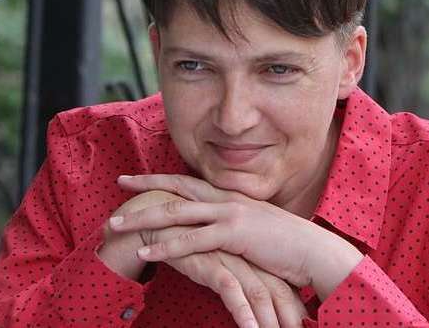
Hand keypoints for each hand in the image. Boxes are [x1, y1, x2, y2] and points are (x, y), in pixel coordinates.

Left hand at [103, 190, 308, 326]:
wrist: (312, 250)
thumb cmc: (286, 244)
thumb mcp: (256, 227)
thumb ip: (234, 224)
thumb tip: (218, 230)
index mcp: (231, 195)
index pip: (189, 181)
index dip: (161, 178)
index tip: (138, 177)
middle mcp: (227, 199)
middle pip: (177, 187)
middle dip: (145, 184)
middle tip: (118, 182)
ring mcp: (229, 214)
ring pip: (176, 212)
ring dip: (143, 217)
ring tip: (115, 224)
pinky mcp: (233, 234)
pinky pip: (191, 240)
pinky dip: (166, 246)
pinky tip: (146, 251)